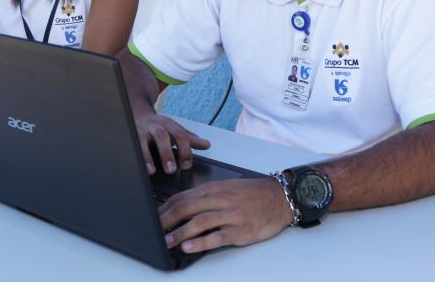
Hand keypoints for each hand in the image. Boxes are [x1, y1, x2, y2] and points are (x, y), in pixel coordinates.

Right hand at [135, 111, 209, 174]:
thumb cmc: (159, 126)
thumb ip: (190, 139)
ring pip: (143, 140)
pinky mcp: (129, 136)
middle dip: (166, 153)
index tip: (187, 166)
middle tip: (171, 170)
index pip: (180, 135)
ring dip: (147, 156)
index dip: (185, 150)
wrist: (138, 114)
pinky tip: (135, 166)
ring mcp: (140, 130)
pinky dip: (133, 155)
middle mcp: (154, 126)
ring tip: (151, 171)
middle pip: (161, 136)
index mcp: (169, 124)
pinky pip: (130, 145)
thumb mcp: (175, 130)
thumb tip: (207, 144)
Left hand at [159, 177, 293, 253]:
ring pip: (199, 221)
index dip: (165, 208)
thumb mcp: (227, 188)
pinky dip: (201, 242)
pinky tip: (189, 247)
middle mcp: (220, 200)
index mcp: (214, 189)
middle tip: (153, 230)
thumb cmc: (252, 194)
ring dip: (180, 232)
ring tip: (166, 241)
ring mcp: (231, 215)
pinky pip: (218, 236)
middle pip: (186, 208)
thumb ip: (206, 197)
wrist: (281, 197)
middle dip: (166, 219)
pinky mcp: (241, 230)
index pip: (183, 197)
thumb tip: (183, 207)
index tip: (153, 218)